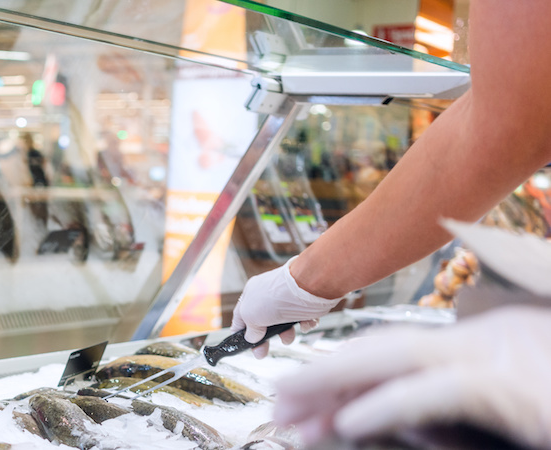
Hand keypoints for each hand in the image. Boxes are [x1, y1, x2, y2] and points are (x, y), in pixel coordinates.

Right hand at [231, 256, 337, 357]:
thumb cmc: (275, 298)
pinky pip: (303, 320)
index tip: (242, 346)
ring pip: (284, 324)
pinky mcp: (305, 304)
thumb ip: (249, 329)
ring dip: (286, 334)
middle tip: (262, 353)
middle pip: (263, 322)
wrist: (307, 288)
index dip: (240, 331)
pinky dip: (304, 325)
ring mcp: (288, 300)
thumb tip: (251, 338)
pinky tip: (305, 323)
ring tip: (288, 337)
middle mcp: (269, 296)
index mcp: (252, 294)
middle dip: (264, 339)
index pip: (241, 315)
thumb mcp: (251, 315)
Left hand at [275, 305, 550, 448]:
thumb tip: (403, 417)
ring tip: (292, 415)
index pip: (397, 348)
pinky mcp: (511, 386)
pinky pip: (436, 393)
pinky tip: (349, 424)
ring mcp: (500, 356)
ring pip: (396, 362)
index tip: (300, 392)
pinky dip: (389, 405)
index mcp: (486, 336)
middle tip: (276, 404)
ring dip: (337, 387)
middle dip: (324, 377)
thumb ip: (462, 393)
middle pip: (384, 351)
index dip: (344, 368)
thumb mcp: (515, 394)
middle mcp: (486, 336)